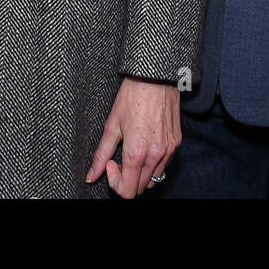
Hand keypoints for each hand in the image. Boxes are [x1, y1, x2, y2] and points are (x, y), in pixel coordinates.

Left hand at [85, 77, 180, 197]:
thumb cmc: (132, 96)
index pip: (127, 191)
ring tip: (133, 152)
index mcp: (136, 153)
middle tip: (119, 158)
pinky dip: (154, 163)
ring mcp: (169, 149)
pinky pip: (164, 164)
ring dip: (141, 173)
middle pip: (140, 188)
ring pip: (154, 178)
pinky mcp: (177, 142)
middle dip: (127, 179)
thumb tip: (91, 176)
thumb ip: (101, 155)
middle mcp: (156, 155)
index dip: (115, 182)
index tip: (111, 163)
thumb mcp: (112, 125)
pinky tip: (146, 145)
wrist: (156, 76)